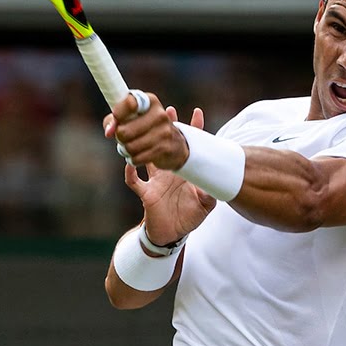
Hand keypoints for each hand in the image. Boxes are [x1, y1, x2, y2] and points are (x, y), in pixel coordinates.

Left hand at [104, 91, 189, 170]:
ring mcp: (164, 131)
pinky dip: (134, 159)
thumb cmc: (146, 127)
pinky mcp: (164, 148)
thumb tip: (109, 132)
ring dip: (127, 150)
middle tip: (124, 138)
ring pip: (130, 147)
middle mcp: (159, 114)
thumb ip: (114, 120)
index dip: (117, 114)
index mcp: (149, 101)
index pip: (128, 103)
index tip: (117, 119)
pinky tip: (139, 154)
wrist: (176, 144)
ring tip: (132, 146)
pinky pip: (137, 158)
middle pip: (123, 131)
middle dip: (120, 138)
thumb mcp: (131, 117)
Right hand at [122, 106, 216, 245]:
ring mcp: (156, 181)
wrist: (171, 234)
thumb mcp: (205, 204)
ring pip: (147, 157)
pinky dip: (130, 173)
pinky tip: (129, 164)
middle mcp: (168, 172)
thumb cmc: (189, 216)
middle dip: (165, 128)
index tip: (198, 112)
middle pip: (164, 144)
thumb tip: (216, 183)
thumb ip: (211, 193)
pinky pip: (135, 182)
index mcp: (183, 171)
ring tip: (142, 128)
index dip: (193, 130)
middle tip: (167, 111)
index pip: (188, 146)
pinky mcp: (147, 194)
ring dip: (144, 144)